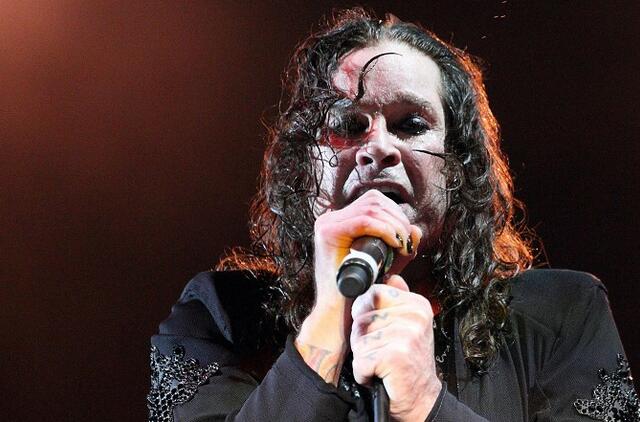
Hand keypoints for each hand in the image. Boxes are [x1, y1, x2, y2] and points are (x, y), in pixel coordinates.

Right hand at [296, 190, 420, 384]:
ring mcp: (326, 224)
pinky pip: (364, 221)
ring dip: (394, 225)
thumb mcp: (386, 264)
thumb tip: (417, 229)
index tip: (406, 239)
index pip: (373, 201)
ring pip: (371, 207)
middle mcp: (330, 219)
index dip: (396, 214)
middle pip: (374, 200)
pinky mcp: (328, 233)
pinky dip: (385, 230)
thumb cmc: (360, 291)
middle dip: (398, 219)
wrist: (339, 314)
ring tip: (401, 246)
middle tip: (406, 244)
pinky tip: (394, 244)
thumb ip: (401, 247)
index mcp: (339, 221)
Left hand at [350, 275, 440, 420]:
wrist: (421, 398)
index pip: (373, 292)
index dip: (365, 312)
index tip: (377, 328)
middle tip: (381, 351)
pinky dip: (364, 373)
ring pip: (359, 339)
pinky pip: (361, 360)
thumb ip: (397, 300)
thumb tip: (392, 277)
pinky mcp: (395, 355)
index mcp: (417, 305)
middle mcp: (415, 317)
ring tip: (382, 363)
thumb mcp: (407, 326)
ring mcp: (406, 335)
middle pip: (362, 317)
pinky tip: (380, 375)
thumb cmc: (409, 363)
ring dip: (364, 357)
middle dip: (363, 338)